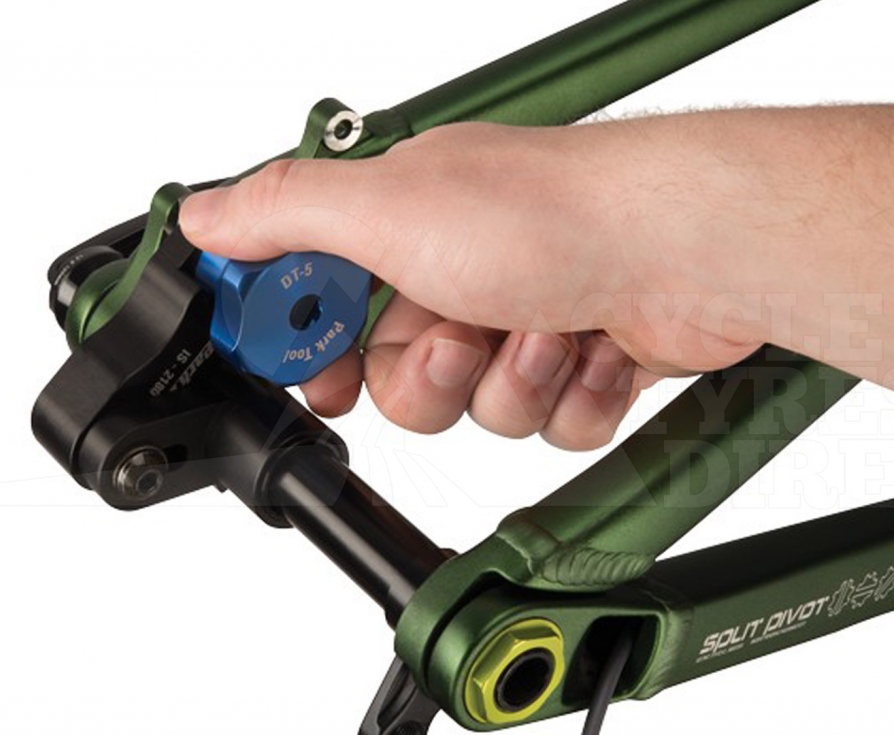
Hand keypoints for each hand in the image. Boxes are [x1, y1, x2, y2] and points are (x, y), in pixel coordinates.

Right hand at [179, 122, 760, 448]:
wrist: (687, 247)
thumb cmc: (551, 210)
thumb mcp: (387, 206)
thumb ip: (285, 215)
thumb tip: (206, 214)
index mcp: (403, 221)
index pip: (320, 296)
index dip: (313, 345)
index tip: (318, 371)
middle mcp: (461, 267)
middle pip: (397, 375)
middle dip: (429, 374)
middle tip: (456, 338)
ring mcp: (524, 314)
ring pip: (475, 408)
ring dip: (509, 382)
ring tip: (543, 329)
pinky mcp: (582, 360)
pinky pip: (546, 425)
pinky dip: (569, 395)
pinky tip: (591, 346)